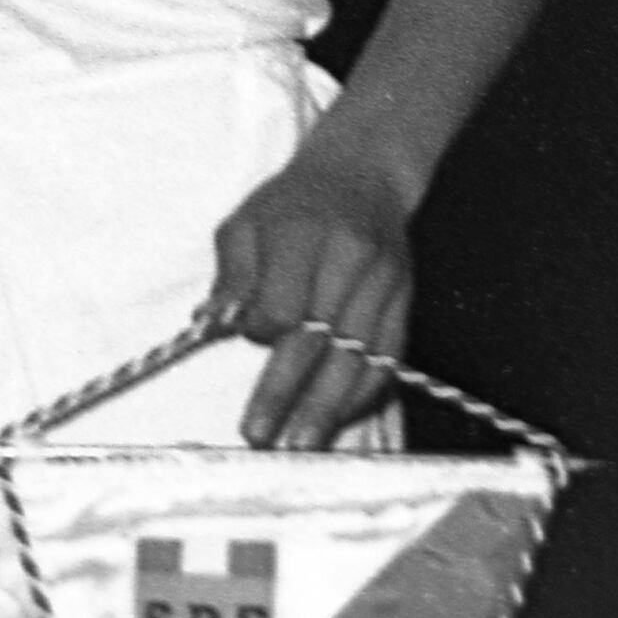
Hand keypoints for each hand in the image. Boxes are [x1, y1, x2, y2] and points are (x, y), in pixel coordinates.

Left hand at [206, 137, 417, 448]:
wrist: (363, 173)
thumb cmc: (291, 204)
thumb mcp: (245, 222)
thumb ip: (230, 273)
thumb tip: (213, 323)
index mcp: (303, 234)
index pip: (284, 300)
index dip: (264, 328)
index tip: (248, 338)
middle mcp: (350, 259)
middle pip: (320, 338)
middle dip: (288, 392)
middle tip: (260, 435)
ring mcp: (384, 283)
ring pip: (358, 356)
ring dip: (329, 407)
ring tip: (301, 444)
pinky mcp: (404, 300)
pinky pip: (388, 357)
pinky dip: (365, 393)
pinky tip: (341, 420)